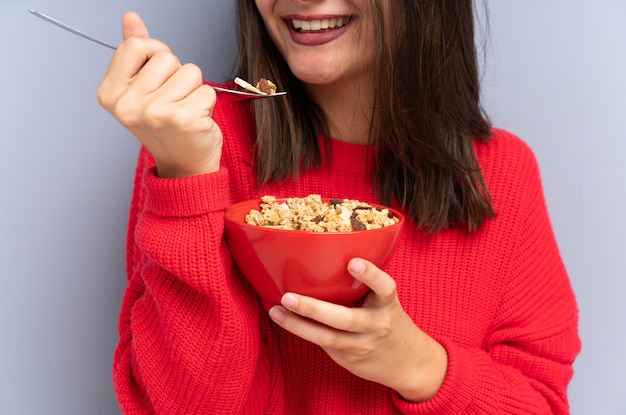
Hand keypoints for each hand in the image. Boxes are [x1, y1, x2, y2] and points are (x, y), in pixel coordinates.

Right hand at [96, 11, 221, 177]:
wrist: (184, 166)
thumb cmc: (165, 126)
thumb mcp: (142, 88)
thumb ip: (136, 52)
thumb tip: (131, 18)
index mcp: (111, 93)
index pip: (137, 45)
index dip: (156, 53)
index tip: (159, 75)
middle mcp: (129, 104)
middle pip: (166, 57)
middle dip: (177, 74)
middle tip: (173, 101)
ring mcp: (155, 113)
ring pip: (190, 71)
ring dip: (194, 89)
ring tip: (185, 110)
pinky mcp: (184, 119)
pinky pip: (208, 90)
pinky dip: (207, 103)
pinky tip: (196, 120)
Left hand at [268, 258, 447, 402]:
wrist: (410, 363)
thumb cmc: (388, 320)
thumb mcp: (384, 301)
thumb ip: (362, 286)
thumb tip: (323, 260)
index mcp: (388, 304)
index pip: (385, 287)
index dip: (371, 274)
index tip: (353, 262)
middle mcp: (377, 325)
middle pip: (345, 319)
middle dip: (314, 309)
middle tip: (288, 296)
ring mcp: (362, 344)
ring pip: (328, 337)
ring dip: (298, 324)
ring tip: (276, 311)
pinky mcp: (349, 359)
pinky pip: (323, 344)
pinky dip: (302, 331)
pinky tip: (283, 320)